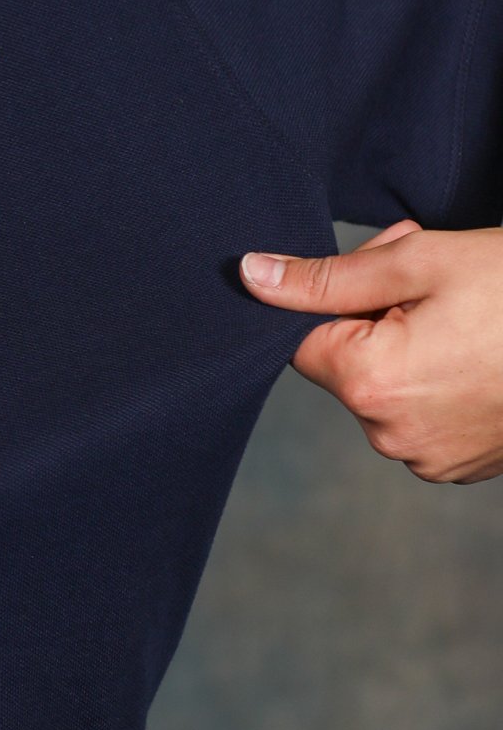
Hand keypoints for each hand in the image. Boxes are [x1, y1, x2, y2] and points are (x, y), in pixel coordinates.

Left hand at [239, 222, 502, 483]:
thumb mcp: (418, 261)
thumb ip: (326, 277)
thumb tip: (250, 277)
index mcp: (369, 386)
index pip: (304, 338)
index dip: (342, 297)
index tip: (392, 273)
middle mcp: (392, 437)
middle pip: (349, 363)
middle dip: (379, 318)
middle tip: (440, 285)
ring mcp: (433, 460)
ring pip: (389, 390)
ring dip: (413, 350)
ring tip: (473, 317)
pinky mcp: (466, 467)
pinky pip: (426, 416)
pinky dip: (443, 383)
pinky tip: (486, 353)